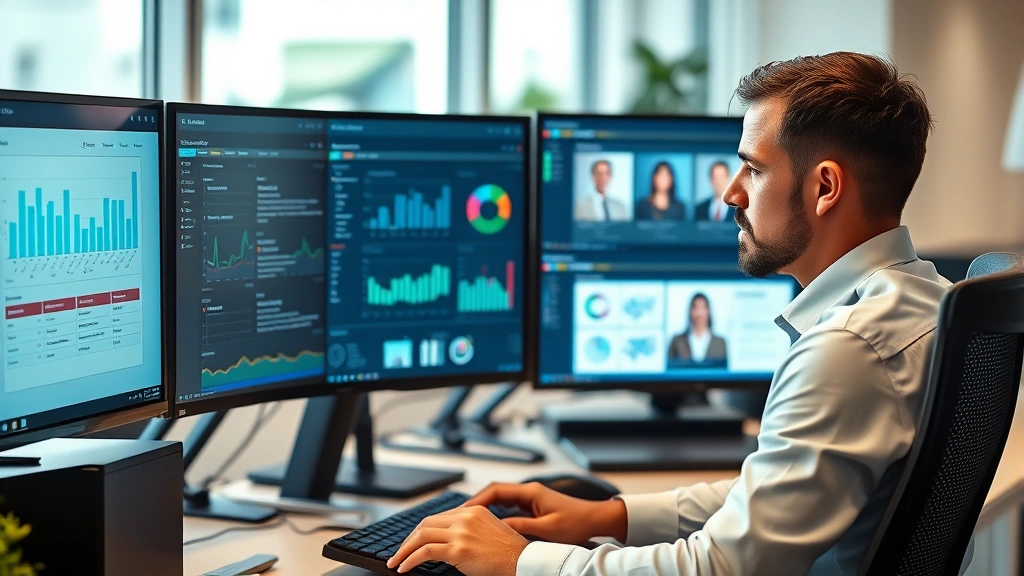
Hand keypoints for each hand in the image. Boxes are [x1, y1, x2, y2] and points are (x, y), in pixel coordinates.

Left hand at [386, 506, 527, 575]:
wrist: (524, 562)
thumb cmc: (510, 554)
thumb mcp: (490, 531)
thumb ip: (469, 529)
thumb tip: (446, 540)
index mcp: (473, 511)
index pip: (439, 517)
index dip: (422, 530)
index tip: (413, 541)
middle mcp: (465, 517)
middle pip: (426, 524)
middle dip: (409, 539)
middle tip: (400, 552)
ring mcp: (461, 532)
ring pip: (421, 536)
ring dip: (404, 550)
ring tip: (396, 562)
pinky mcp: (458, 550)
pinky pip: (425, 552)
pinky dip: (410, 559)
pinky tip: (404, 567)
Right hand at [464, 482, 626, 544]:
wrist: (596, 520)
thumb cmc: (577, 523)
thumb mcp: (547, 529)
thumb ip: (521, 527)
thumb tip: (497, 528)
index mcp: (530, 492)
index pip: (496, 490)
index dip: (476, 500)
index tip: (462, 510)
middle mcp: (528, 491)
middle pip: (494, 493)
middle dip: (475, 503)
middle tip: (458, 516)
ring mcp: (530, 498)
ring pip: (500, 499)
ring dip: (484, 508)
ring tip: (468, 521)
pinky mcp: (533, 506)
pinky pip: (508, 506)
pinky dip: (495, 513)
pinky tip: (487, 524)